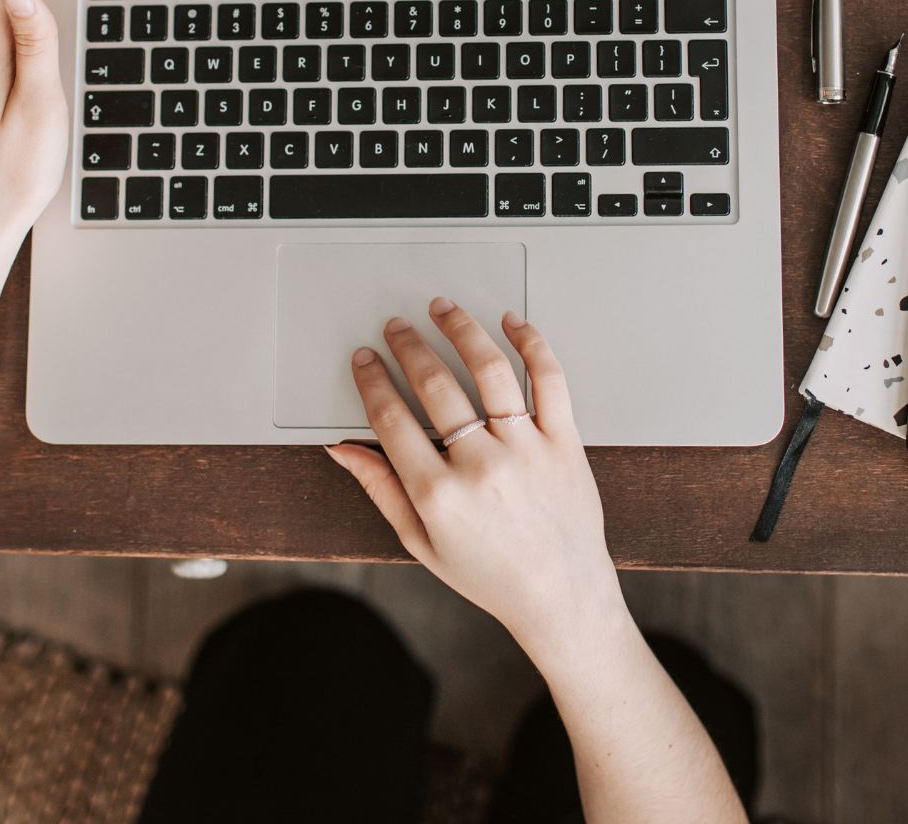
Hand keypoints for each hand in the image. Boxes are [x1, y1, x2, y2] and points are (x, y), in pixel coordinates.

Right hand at [327, 299, 627, 666]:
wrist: (561, 598)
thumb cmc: (492, 575)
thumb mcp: (420, 542)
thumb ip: (380, 488)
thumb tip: (343, 449)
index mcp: (439, 495)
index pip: (392, 418)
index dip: (372, 380)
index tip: (365, 359)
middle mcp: (482, 466)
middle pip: (435, 385)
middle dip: (408, 346)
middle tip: (397, 328)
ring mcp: (527, 450)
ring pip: (490, 370)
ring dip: (461, 330)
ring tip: (443, 310)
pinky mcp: (564, 442)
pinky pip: (550, 380)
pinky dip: (532, 344)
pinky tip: (512, 323)